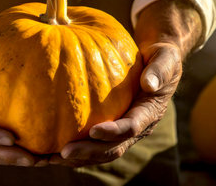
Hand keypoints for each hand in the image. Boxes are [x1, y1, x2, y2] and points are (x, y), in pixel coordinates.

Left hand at [49, 0, 201, 166]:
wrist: (158, 65)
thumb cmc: (161, 58)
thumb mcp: (165, 59)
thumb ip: (159, 70)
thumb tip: (149, 84)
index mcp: (149, 113)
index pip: (131, 127)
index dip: (114, 131)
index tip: (94, 131)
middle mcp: (137, 128)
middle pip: (112, 148)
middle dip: (89, 152)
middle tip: (64, 152)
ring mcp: (123, 132)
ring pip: (100, 152)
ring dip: (78, 157)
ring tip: (50, 158)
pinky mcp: (111, 129)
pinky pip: (93, 144)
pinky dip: (74, 150)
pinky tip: (50, 149)